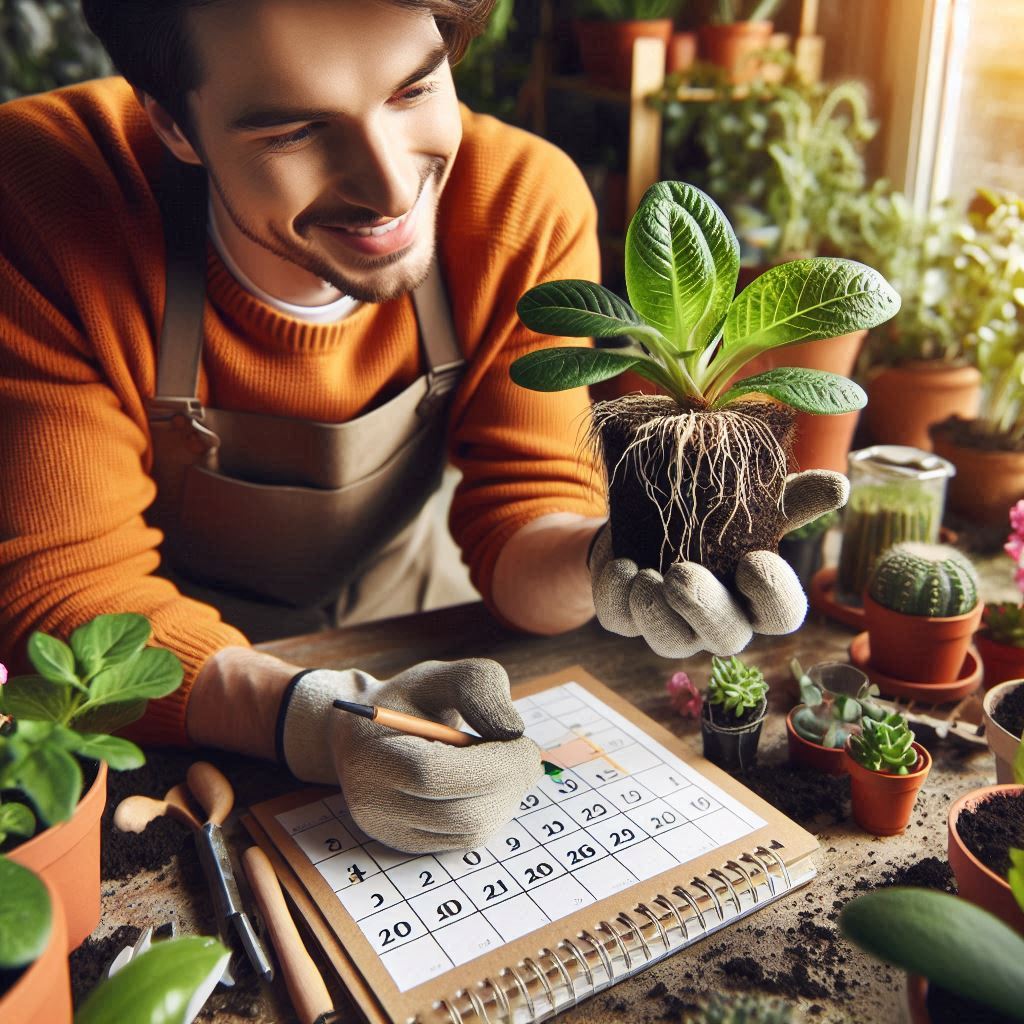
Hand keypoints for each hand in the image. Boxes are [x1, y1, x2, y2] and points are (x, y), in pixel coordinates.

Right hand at [279, 659, 541, 852]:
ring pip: (469, 832)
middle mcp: (375, 803)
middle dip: (509, 784)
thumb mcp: (440, 677)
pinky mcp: (409, 845)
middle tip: (528, 757)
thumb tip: (512, 731)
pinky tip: (489, 784)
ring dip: (505, 799)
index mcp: (374, 754)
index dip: (493, 764)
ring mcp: (391, 831)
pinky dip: (491, 812)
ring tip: (507, 766)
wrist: (366, 734)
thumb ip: (477, 687)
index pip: (436, 775)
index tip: (526, 744)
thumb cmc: (409, 701)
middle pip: (460, 814)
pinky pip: (465, 840)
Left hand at [589, 470, 848, 657]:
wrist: (640, 517)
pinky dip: (618, 598)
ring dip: (656, 612)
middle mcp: (717, 622)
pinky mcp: (626, 619)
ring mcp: (671, 626)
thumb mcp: (749, 503)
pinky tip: (622, 569)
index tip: (755, 560)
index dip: (773, 596)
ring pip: (670, 642)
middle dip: (704, 609)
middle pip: (726, 638)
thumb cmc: (708, 519)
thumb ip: (789, 499)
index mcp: (754, 599)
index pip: (781, 616)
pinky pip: (621, 624)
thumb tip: (837, 486)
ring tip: (646, 576)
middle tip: (682, 573)